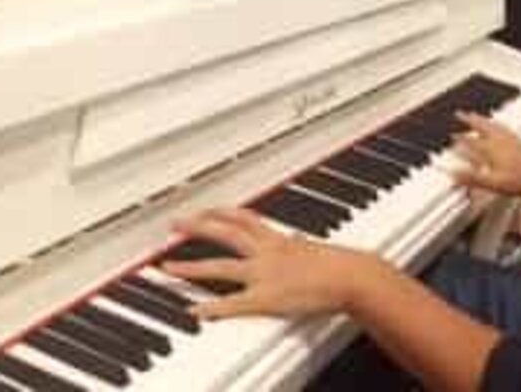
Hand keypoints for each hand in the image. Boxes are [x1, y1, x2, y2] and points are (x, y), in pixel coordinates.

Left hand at [162, 208, 383, 319]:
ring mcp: (264, 275)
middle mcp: (268, 252)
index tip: (207, 209)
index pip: (245, 218)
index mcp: (280, 240)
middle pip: (225, 233)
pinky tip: (193, 311)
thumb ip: (300, 245)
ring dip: (190, 267)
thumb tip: (296, 241)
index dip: (222, 212)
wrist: (354, 277)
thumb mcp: (317, 248)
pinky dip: (211, 307)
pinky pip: (232, 303)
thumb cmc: (344, 266)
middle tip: (175, 224)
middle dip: (197, 227)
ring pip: (220, 266)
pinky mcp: (266, 299)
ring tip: (166, 268)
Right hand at [454, 112, 520, 196]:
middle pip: (481, 125)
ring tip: (476, 115)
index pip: (470, 141)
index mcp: (491, 149)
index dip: (459, 139)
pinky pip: (503, 127)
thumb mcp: (494, 183)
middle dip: (469, 119)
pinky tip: (499, 126)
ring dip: (482, 119)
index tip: (450, 136)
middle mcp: (500, 140)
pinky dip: (496, 124)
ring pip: (492, 124)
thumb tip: (454, 175)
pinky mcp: (519, 141)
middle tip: (461, 114)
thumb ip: (473, 179)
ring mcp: (510, 139)